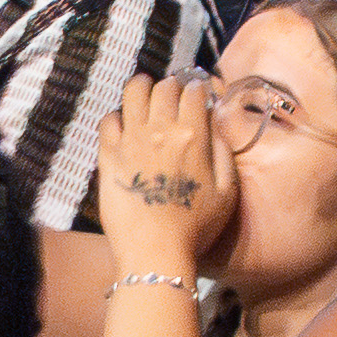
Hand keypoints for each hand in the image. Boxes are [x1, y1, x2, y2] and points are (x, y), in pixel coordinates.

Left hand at [94, 69, 237, 280]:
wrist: (154, 251)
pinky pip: (108, 121)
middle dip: (170, 84)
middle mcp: (161, 130)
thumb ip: (225, 152)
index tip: (197, 92)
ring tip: (144, 91)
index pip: (194, 92)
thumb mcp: (228, 190)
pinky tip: (122, 123)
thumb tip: (216, 125)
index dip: (197, 87)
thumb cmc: (196, 226)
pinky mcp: (108, 157)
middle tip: (171, 92)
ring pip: (133, 94)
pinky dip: (117, 115)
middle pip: (163, 87)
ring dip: (141, 87)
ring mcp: (131, 141)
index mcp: (194, 135)